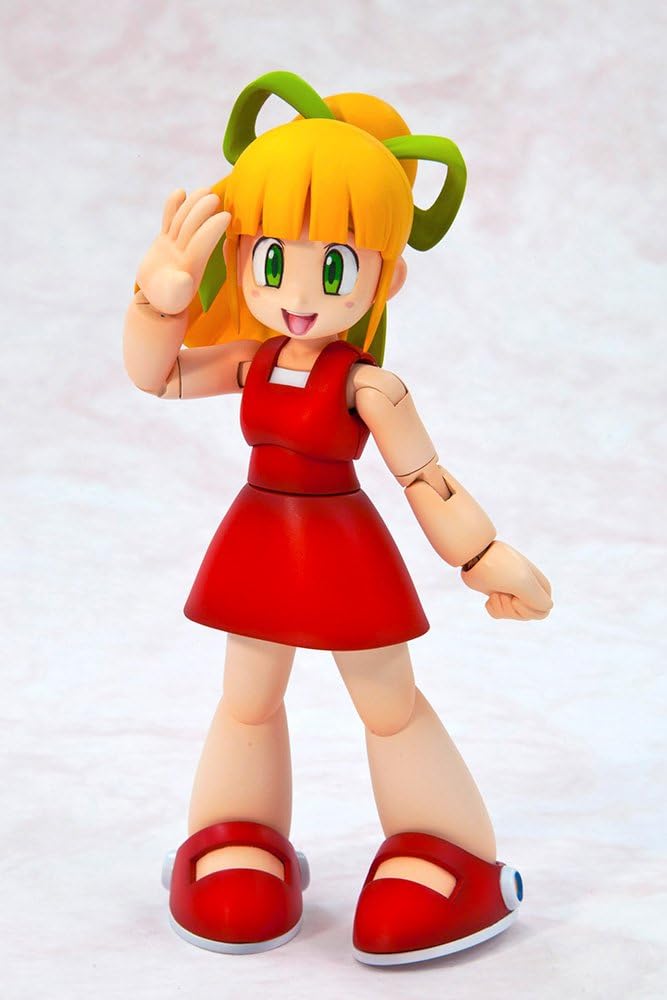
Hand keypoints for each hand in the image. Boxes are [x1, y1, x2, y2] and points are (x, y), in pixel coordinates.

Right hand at [136, 188, 230, 315]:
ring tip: (205, 190)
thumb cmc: (169, 300)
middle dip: (203, 212)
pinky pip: (169, 220)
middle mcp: (186, 251)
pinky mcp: (165, 241)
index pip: (202, 243)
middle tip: (214, 196)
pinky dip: (173, 207)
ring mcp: (175, 244)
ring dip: (194, 205)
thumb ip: (179, 288)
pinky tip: (180, 192)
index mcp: (192, 264)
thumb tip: (185, 278)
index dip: (212, 229)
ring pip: (183, 221)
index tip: (226, 216)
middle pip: (193, 227)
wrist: (158, 299)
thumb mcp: (173, 297)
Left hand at [461, 541, 552, 620]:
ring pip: (511, 615)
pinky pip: (499, 613)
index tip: (516, 598)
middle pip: (526, 616)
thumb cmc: (501, 568)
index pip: (542, 611)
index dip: (528, 610)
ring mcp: (513, 592)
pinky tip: (489, 594)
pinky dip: (492, 606)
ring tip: (495, 591)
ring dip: (500, 606)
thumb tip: (547, 608)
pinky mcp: (499, 594)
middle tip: (502, 593)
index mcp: (541, 586)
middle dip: (511, 609)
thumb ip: (539, 599)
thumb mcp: (524, 583)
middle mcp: (530, 590)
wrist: (476, 556)